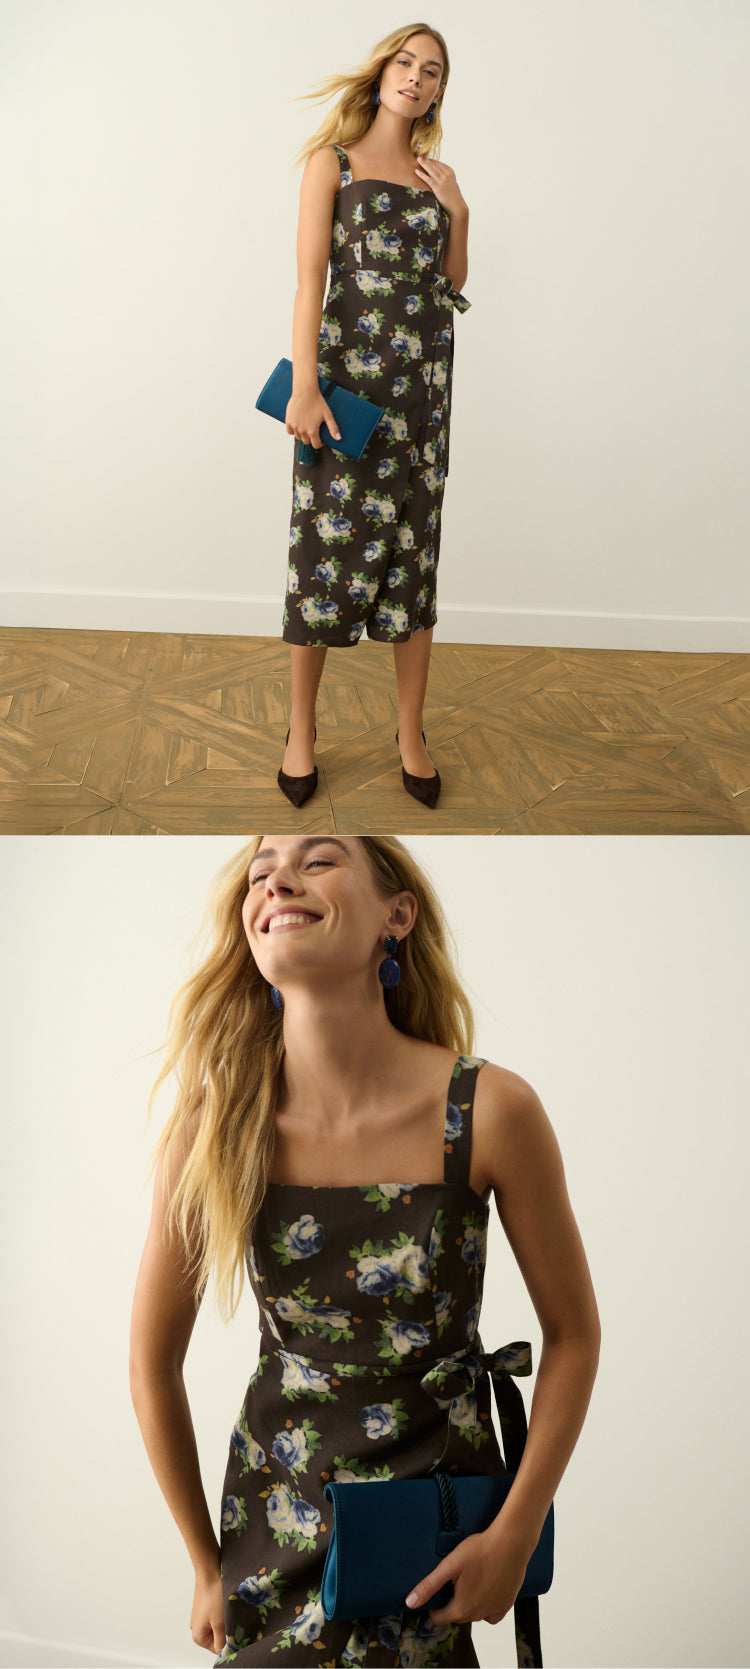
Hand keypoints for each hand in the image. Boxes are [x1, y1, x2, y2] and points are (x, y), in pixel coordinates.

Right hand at [190, 1562, 226, 1654]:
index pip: (218, 1650)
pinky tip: (228, 1604)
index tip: (239, 1635)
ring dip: (228, 1621)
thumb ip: (223, 1641)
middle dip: (229, 1631)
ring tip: (231, 1611)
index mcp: (198, 1636)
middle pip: (219, 1638)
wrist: (209, 1569)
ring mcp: (202, 1617)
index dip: (230, 1643)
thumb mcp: (220, 1622)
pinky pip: (218, 1617)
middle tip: (235, 1621)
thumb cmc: (213, 1594)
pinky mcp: (207, 1607)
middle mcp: (197, 1628)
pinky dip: (225, 1613)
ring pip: (220, 1627)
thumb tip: (226, 1653)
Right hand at [285, 390, 340, 449]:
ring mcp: (295, 426)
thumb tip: (338, 438)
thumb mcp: (328, 415)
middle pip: (306, 442)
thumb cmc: (317, 402)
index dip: (319, 443)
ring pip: (298, 437)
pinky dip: (293, 430)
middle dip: (311, 439)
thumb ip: (333, 428)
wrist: (305, 392)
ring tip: (306, 427)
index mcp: (312, 431)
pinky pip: (290, 432)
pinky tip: (298, 425)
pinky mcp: (288, 421)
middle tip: (313, 431)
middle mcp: (303, 431)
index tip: (319, 440)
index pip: (315, 445)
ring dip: (302, 435)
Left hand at [404, 1527, 530, 1625]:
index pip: (439, 1618)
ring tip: (470, 1580)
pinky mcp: (507, 1605)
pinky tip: (485, 1588)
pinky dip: (486, 1605)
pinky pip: (492, 1613)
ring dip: (469, 1603)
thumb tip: (410, 1602)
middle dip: (452, 1601)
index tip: (437, 1589)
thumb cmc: (479, 1551)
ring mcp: (494, 1611)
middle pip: (457, 1615)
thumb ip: (429, 1586)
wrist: (510, 1543)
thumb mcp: (450, 1565)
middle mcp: (478, 1616)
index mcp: (461, 1609)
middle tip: (454, 1579)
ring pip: (475, 1614)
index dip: (434, 1605)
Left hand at [413, 156, 466, 218]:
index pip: (439, 164)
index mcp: (450, 172)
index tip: (426, 157)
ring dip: (423, 163)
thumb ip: (446, 177)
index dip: (431, 160)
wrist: (457, 205)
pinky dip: (422, 174)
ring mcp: (442, 181)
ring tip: (417, 159)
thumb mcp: (451, 183)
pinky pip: (428, 179)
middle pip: (434, 165)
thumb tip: (439, 174)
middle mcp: (446, 174)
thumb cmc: (453, 196)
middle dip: (427, 160)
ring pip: (431, 170)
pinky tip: (416, 171)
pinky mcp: (437, 188)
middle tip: (419, 155)